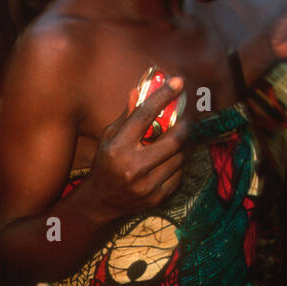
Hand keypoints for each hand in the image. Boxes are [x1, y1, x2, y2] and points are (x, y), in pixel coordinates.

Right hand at [89, 78, 187, 219]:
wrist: (100, 203)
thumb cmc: (105, 164)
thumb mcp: (109, 138)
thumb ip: (126, 116)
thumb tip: (138, 90)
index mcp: (118, 148)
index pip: (145, 114)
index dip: (164, 95)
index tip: (178, 82)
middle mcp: (133, 167)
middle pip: (174, 139)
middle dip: (185, 126)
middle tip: (186, 120)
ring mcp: (147, 185)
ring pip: (180, 157)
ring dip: (183, 146)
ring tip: (179, 140)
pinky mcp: (157, 198)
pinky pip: (179, 175)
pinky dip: (178, 164)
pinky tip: (171, 161)